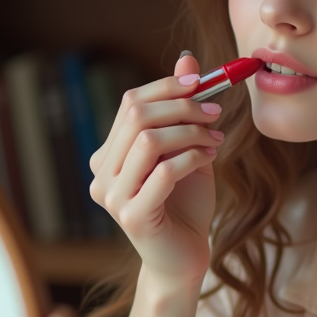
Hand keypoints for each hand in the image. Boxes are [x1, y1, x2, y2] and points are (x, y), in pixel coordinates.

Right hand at [87, 54, 222, 285]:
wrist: (184, 258)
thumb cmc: (184, 205)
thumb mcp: (186, 149)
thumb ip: (182, 110)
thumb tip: (187, 58)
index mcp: (108, 154)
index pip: (131, 103)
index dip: (166, 87)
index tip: (201, 83)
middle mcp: (101, 173)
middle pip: (137, 117)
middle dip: (182, 107)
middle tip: (215, 113)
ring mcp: (112, 196)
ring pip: (149, 141)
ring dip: (189, 132)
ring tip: (215, 139)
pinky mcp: (131, 216)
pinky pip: (163, 173)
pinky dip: (191, 158)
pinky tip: (209, 158)